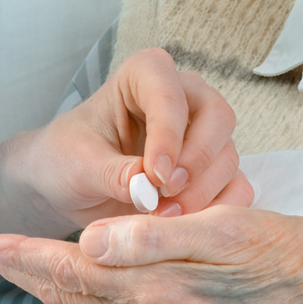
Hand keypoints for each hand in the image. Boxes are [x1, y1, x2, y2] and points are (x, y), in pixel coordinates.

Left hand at [17, 48, 254, 224]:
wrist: (67, 185)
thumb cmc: (67, 157)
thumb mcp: (78, 164)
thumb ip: (112, 172)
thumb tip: (146, 187)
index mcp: (146, 76)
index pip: (171, 93)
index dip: (168, 134)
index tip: (155, 175)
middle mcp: (184, 98)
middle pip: (218, 117)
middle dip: (196, 160)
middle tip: (165, 194)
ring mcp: (203, 135)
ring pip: (228, 155)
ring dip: (202, 191)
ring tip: (162, 217)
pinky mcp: (211, 172)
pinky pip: (235, 187)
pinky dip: (216, 211)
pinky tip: (183, 228)